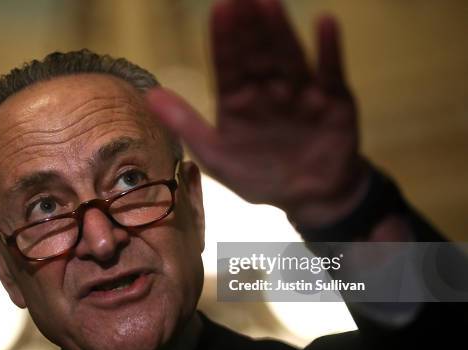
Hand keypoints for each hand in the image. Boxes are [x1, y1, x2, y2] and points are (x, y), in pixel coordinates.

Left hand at [146, 0, 369, 225]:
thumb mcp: (217, 155)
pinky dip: (329, 49)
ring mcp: (300, 90)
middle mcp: (267, 88)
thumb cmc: (258, 176)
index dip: (223, 39)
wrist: (309, 197)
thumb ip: (186, 124)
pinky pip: (330, 71)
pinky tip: (325, 24)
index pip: (228, 64)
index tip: (220, 10)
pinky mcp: (333, 98)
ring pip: (289, 56)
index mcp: (237, 99)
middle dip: (249, 27)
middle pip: (257, 53)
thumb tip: (150, 96)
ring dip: (280, 31)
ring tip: (269, 4)